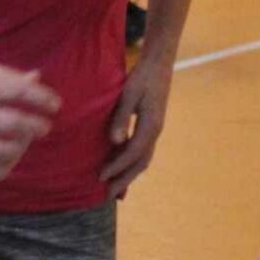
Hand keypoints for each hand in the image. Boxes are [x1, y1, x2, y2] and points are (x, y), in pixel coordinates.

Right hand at [0, 63, 61, 182]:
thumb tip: (37, 78)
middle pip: (6, 122)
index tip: (55, 104)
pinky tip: (8, 161)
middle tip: (44, 127)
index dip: (39, 97)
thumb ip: (10, 75)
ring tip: (23, 144)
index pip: (14, 90)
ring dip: (16, 150)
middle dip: (32, 126)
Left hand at [99, 58, 172, 198]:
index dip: (117, 167)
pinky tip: (121, 167)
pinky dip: (131, 163)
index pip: (133, 154)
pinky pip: (141, 151)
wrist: (158, 64)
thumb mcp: (129, 95)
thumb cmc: (142, 77)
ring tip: (114, 188)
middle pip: (140, 163)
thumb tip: (115, 142)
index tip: (100, 177)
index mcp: (150, 126)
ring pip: (142, 159)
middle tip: (107, 195)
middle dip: (124, 180)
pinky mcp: (151, 126)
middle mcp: (155, 132)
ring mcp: (155, 130)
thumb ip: (122, 118)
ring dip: (128, 174)